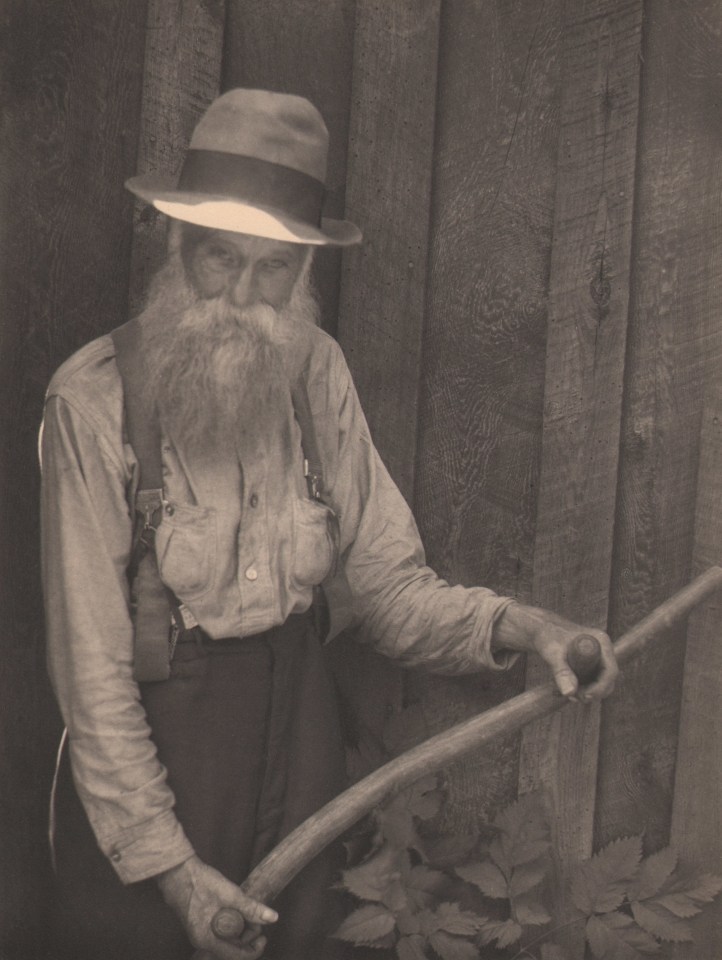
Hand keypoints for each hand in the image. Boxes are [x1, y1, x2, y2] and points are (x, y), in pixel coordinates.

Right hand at [156, 855, 276, 959]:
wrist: (178, 872)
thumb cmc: (200, 882)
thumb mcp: (230, 894)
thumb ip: (251, 908)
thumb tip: (272, 918)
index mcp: (208, 940)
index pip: (237, 956)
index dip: (255, 948)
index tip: (264, 935)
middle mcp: (203, 943)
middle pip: (234, 949)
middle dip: (248, 935)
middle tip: (255, 916)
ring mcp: (201, 935)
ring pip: (228, 941)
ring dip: (241, 929)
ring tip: (245, 910)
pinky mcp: (202, 927)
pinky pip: (222, 934)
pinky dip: (232, 925)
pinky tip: (236, 911)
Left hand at [493, 602, 617, 701]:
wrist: (542, 630)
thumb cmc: (548, 636)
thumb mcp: (553, 654)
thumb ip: (561, 672)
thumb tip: (569, 693)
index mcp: (600, 641)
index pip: (610, 670)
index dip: (600, 687)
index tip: (584, 696)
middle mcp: (603, 649)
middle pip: (608, 679)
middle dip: (593, 692)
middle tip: (573, 697)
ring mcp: (599, 656)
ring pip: (601, 682)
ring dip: (587, 692)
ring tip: (566, 694)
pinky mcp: (592, 663)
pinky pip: (593, 681)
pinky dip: (583, 689)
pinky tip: (567, 690)